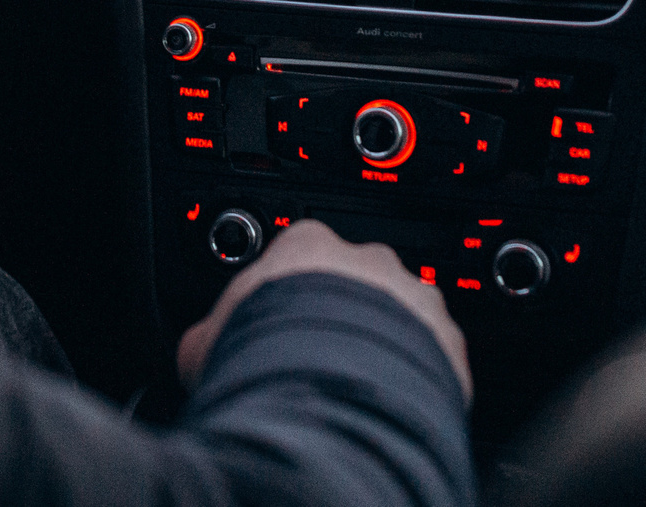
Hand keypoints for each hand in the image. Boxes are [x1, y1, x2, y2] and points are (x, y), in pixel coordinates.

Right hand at [175, 219, 470, 401]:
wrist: (326, 392)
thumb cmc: (261, 354)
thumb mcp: (206, 340)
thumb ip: (211, 333)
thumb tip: (198, 348)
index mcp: (308, 245)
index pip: (301, 252)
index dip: (290, 290)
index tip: (279, 318)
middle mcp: (368, 261)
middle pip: (357, 280)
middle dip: (341, 312)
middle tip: (318, 355)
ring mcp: (414, 298)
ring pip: (404, 314)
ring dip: (384, 342)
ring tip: (357, 382)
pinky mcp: (447, 341)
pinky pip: (435, 356)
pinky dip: (417, 376)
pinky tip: (388, 401)